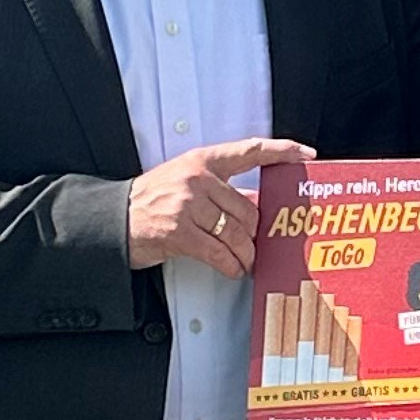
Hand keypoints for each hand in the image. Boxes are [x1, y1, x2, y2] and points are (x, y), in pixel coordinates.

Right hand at [126, 136, 311, 278]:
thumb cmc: (152, 202)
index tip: (305, 154)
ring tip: (245, 262)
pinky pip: (219, 253)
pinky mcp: (179, 233)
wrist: (115, 220)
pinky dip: (231, 265)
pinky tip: (232, 269)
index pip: (249, 150)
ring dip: (245, 254)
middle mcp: (197, 179)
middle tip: (255, 246)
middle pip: (248, 210)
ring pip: (236, 234)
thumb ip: (218, 189)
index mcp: (202, 160)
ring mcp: (187, 205)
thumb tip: (255, 208)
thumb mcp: (184, 182)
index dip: (281, 150)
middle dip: (254, 234)